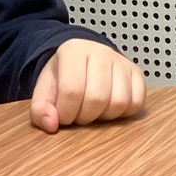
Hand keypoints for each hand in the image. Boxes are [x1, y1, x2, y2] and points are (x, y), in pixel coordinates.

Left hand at [29, 40, 145, 133]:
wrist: (82, 60)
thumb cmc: (63, 77)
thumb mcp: (44, 90)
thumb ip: (39, 109)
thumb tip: (51, 124)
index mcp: (73, 51)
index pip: (72, 90)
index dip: (65, 112)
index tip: (62, 115)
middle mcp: (100, 51)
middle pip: (97, 98)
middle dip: (84, 116)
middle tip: (78, 114)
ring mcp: (121, 61)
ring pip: (119, 102)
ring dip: (104, 116)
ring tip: (93, 110)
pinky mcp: (136, 72)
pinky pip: (136, 102)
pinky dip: (123, 112)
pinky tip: (109, 108)